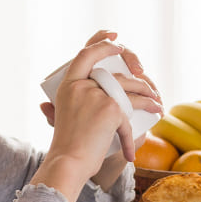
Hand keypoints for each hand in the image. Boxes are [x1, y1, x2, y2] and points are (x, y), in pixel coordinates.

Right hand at [33, 31, 161, 200]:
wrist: (68, 163)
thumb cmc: (64, 146)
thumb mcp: (58, 121)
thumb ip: (53, 111)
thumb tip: (43, 103)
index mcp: (68, 84)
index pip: (86, 53)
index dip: (101, 42)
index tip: (116, 38)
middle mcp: (82, 85)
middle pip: (117, 74)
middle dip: (139, 77)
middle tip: (151, 85)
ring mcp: (97, 95)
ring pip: (131, 89)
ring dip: (148, 97)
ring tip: (157, 106)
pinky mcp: (111, 108)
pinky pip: (130, 115)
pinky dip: (131, 135)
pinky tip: (137, 142)